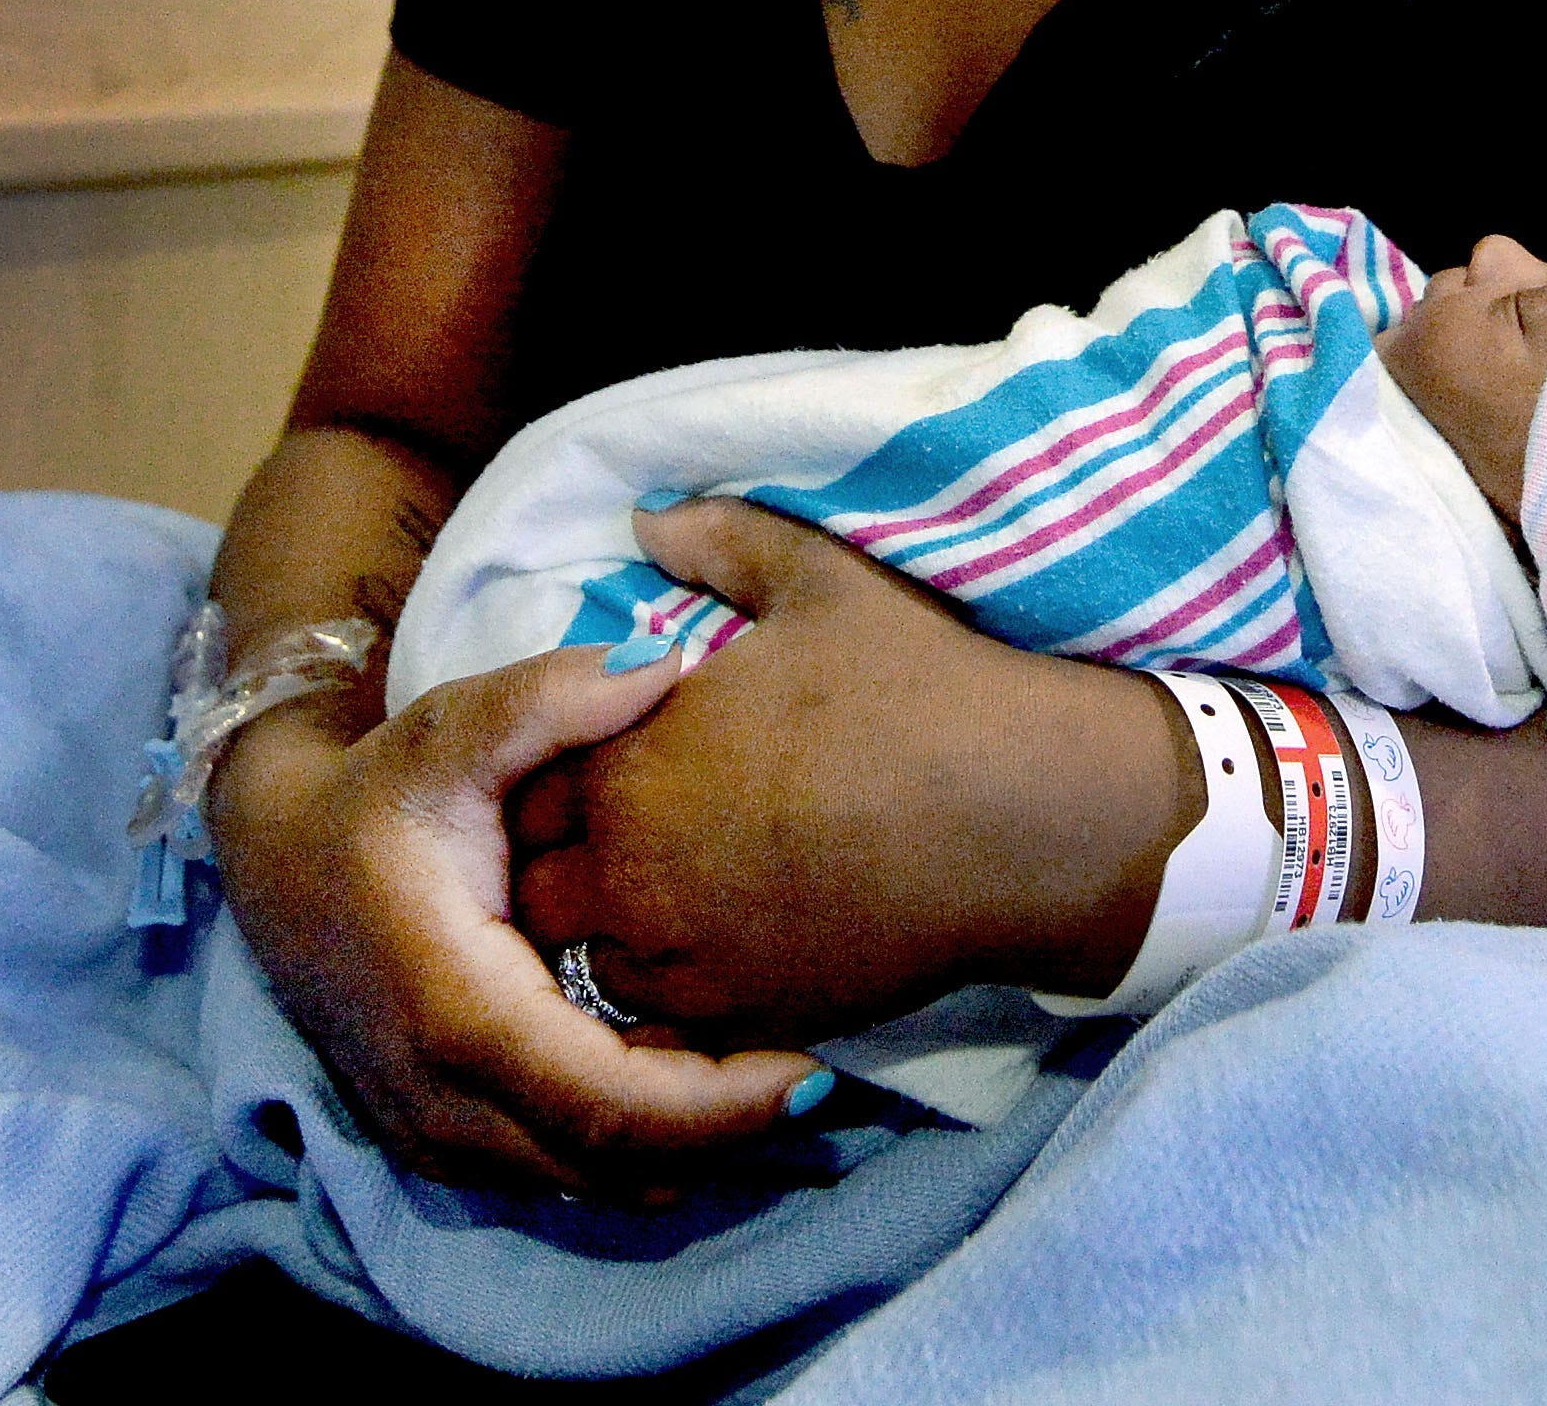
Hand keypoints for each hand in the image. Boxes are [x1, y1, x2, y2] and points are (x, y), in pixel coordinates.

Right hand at [209, 644, 826, 1198]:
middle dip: (725, 1137)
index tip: (814, 1070)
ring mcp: (433, 1135)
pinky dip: (635, 1148)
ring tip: (776, 1082)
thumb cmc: (377, 790)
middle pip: (609, 1164)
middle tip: (822, 1078)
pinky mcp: (442, 1140)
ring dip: (686, 1150)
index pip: (604, 1102)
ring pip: (587, 1183)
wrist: (273, 855)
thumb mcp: (450, 726)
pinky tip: (697, 1087)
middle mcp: (439, 1100)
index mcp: (455, 1011)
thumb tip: (666, 663)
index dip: (715, 1106)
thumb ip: (552, 696)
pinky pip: (557, 1171)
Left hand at [511, 499, 1197, 1043]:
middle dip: (569, 860)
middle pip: (539, 887)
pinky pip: (660, 1026)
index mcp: (629, 761)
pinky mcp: (743, 1018)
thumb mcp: (817, 581)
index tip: (619, 758)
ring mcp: (685, 957)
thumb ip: (717, 542)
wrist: (1017, 815)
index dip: (566, 768)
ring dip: (612, 932)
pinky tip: (722, 945)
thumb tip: (647, 519)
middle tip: (638, 831)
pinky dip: (672, 990)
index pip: (529, 782)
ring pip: (589, 964)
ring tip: (672, 896)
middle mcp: (632, 871)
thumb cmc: (916, 688)